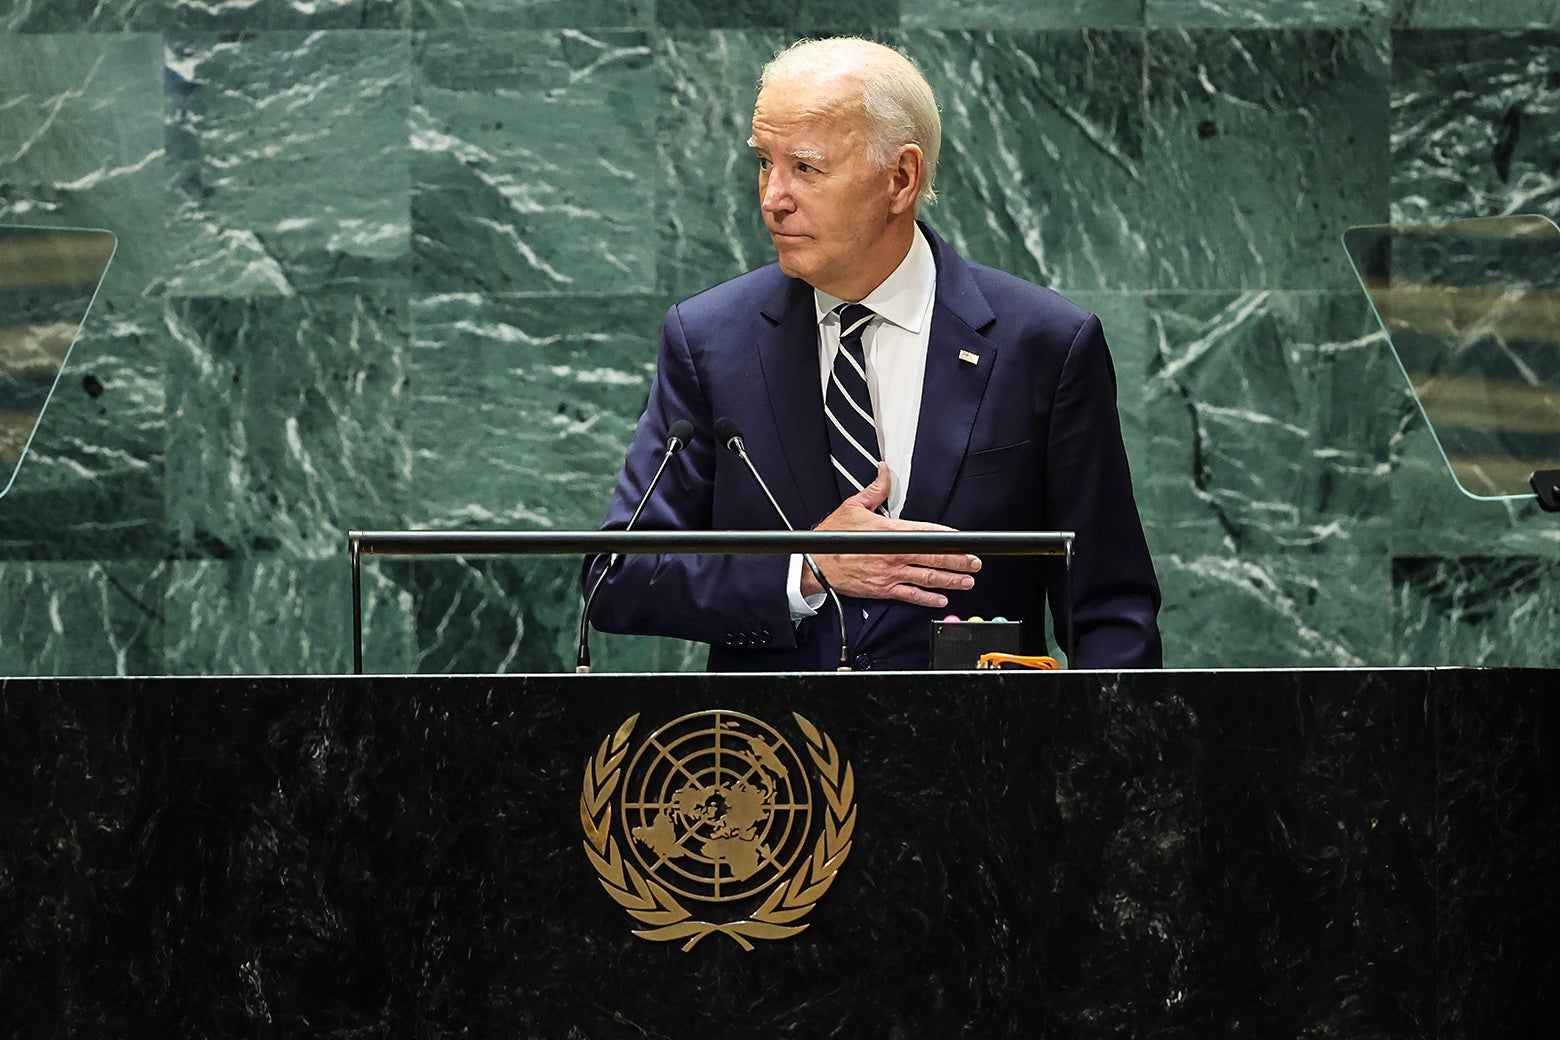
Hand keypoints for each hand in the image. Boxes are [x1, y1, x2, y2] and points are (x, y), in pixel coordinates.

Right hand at [800, 463, 980, 607]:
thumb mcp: (853, 506)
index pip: (926, 533)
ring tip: (967, 581)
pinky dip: (928, 599)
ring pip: (927, 578)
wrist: (816, 564)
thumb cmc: (834, 537)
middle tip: (975, 563)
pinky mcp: (883, 589)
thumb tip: (884, 470)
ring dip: (951, 580)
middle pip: (933, 558)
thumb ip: (875, 489)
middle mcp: (893, 554)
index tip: (962, 540)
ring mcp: (890, 574)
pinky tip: (941, 599)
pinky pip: (911, 596)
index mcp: (889, 532)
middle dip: (958, 561)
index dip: (947, 537)